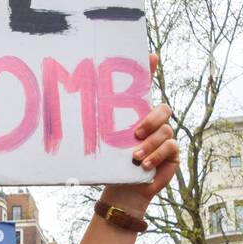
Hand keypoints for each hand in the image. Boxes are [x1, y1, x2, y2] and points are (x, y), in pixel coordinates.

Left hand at [100, 54, 178, 215]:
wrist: (122, 189)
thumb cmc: (111, 164)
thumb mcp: (103, 144)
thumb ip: (99, 129)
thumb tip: (70, 110)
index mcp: (138, 115)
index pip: (146, 88)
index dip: (150, 70)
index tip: (151, 55)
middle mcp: (155, 123)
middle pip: (162, 109)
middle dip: (150, 119)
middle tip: (135, 133)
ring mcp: (166, 137)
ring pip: (165, 130)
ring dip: (149, 144)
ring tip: (133, 157)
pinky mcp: (173, 153)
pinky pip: (170, 147)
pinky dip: (156, 155)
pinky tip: (143, 164)